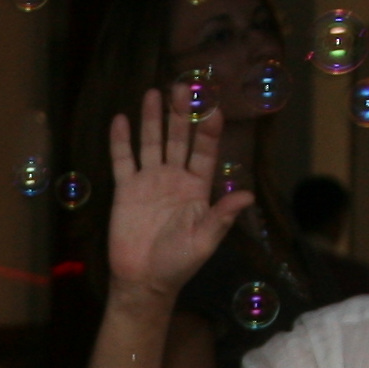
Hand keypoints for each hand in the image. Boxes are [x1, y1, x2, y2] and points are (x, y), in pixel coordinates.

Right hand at [105, 92, 251, 299]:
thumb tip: (247, 196)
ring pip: (151, 143)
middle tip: (182, 87)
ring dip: (153, 118)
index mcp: (198, 188)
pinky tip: (121, 119)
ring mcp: (149, 181)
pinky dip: (120, 141)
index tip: (212, 108)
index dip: (209, 130)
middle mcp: (175, 178)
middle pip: (179, 139)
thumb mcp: (205, 241)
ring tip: (153, 92)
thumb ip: (222, 217)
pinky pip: (122, 160)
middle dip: (181, 114)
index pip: (206, 152)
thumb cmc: (179, 263)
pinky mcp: (126, 189)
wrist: (144, 280)